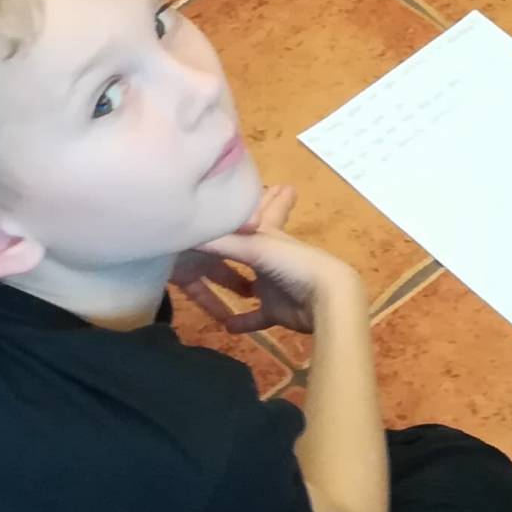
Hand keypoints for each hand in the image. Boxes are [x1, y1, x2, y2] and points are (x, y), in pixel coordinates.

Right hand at [179, 196, 357, 338]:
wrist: (327, 300)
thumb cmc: (294, 264)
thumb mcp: (254, 247)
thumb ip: (219, 241)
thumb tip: (183, 233)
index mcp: (268, 235)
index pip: (258, 211)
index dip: (255, 198)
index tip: (247, 185)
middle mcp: (270, 256)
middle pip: (253, 244)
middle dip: (241, 237)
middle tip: (219, 231)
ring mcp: (275, 285)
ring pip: (252, 283)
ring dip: (237, 285)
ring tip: (212, 283)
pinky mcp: (277, 310)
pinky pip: (257, 316)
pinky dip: (244, 321)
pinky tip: (227, 326)